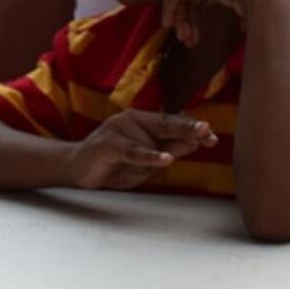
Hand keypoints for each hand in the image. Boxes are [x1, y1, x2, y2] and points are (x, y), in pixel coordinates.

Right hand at [67, 110, 216, 189]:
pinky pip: (133, 151)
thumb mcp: (145, 162)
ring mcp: (117, 129)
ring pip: (148, 145)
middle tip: (205, 131)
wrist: (77, 169)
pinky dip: (149, 156)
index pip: (172, 123)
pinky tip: (164, 159)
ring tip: (127, 169)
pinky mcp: (108, 143)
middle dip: (186, 128)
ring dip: (147, 164)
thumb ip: (166, 150)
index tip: (212, 137)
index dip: (191, 129)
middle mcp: (130, 119)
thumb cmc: (113, 164)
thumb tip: (193, 143)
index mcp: (142, 121)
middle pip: (164, 123)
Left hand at [161, 0, 289, 47]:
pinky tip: (168, 23)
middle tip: (185, 40)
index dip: (196, 17)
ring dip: (180, 18)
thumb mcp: (253, 11)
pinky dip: (170, 8)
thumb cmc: (269, 7)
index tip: (194, 39)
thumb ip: (245, 15)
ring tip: (182, 37)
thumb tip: (246, 27)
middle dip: (186, 19)